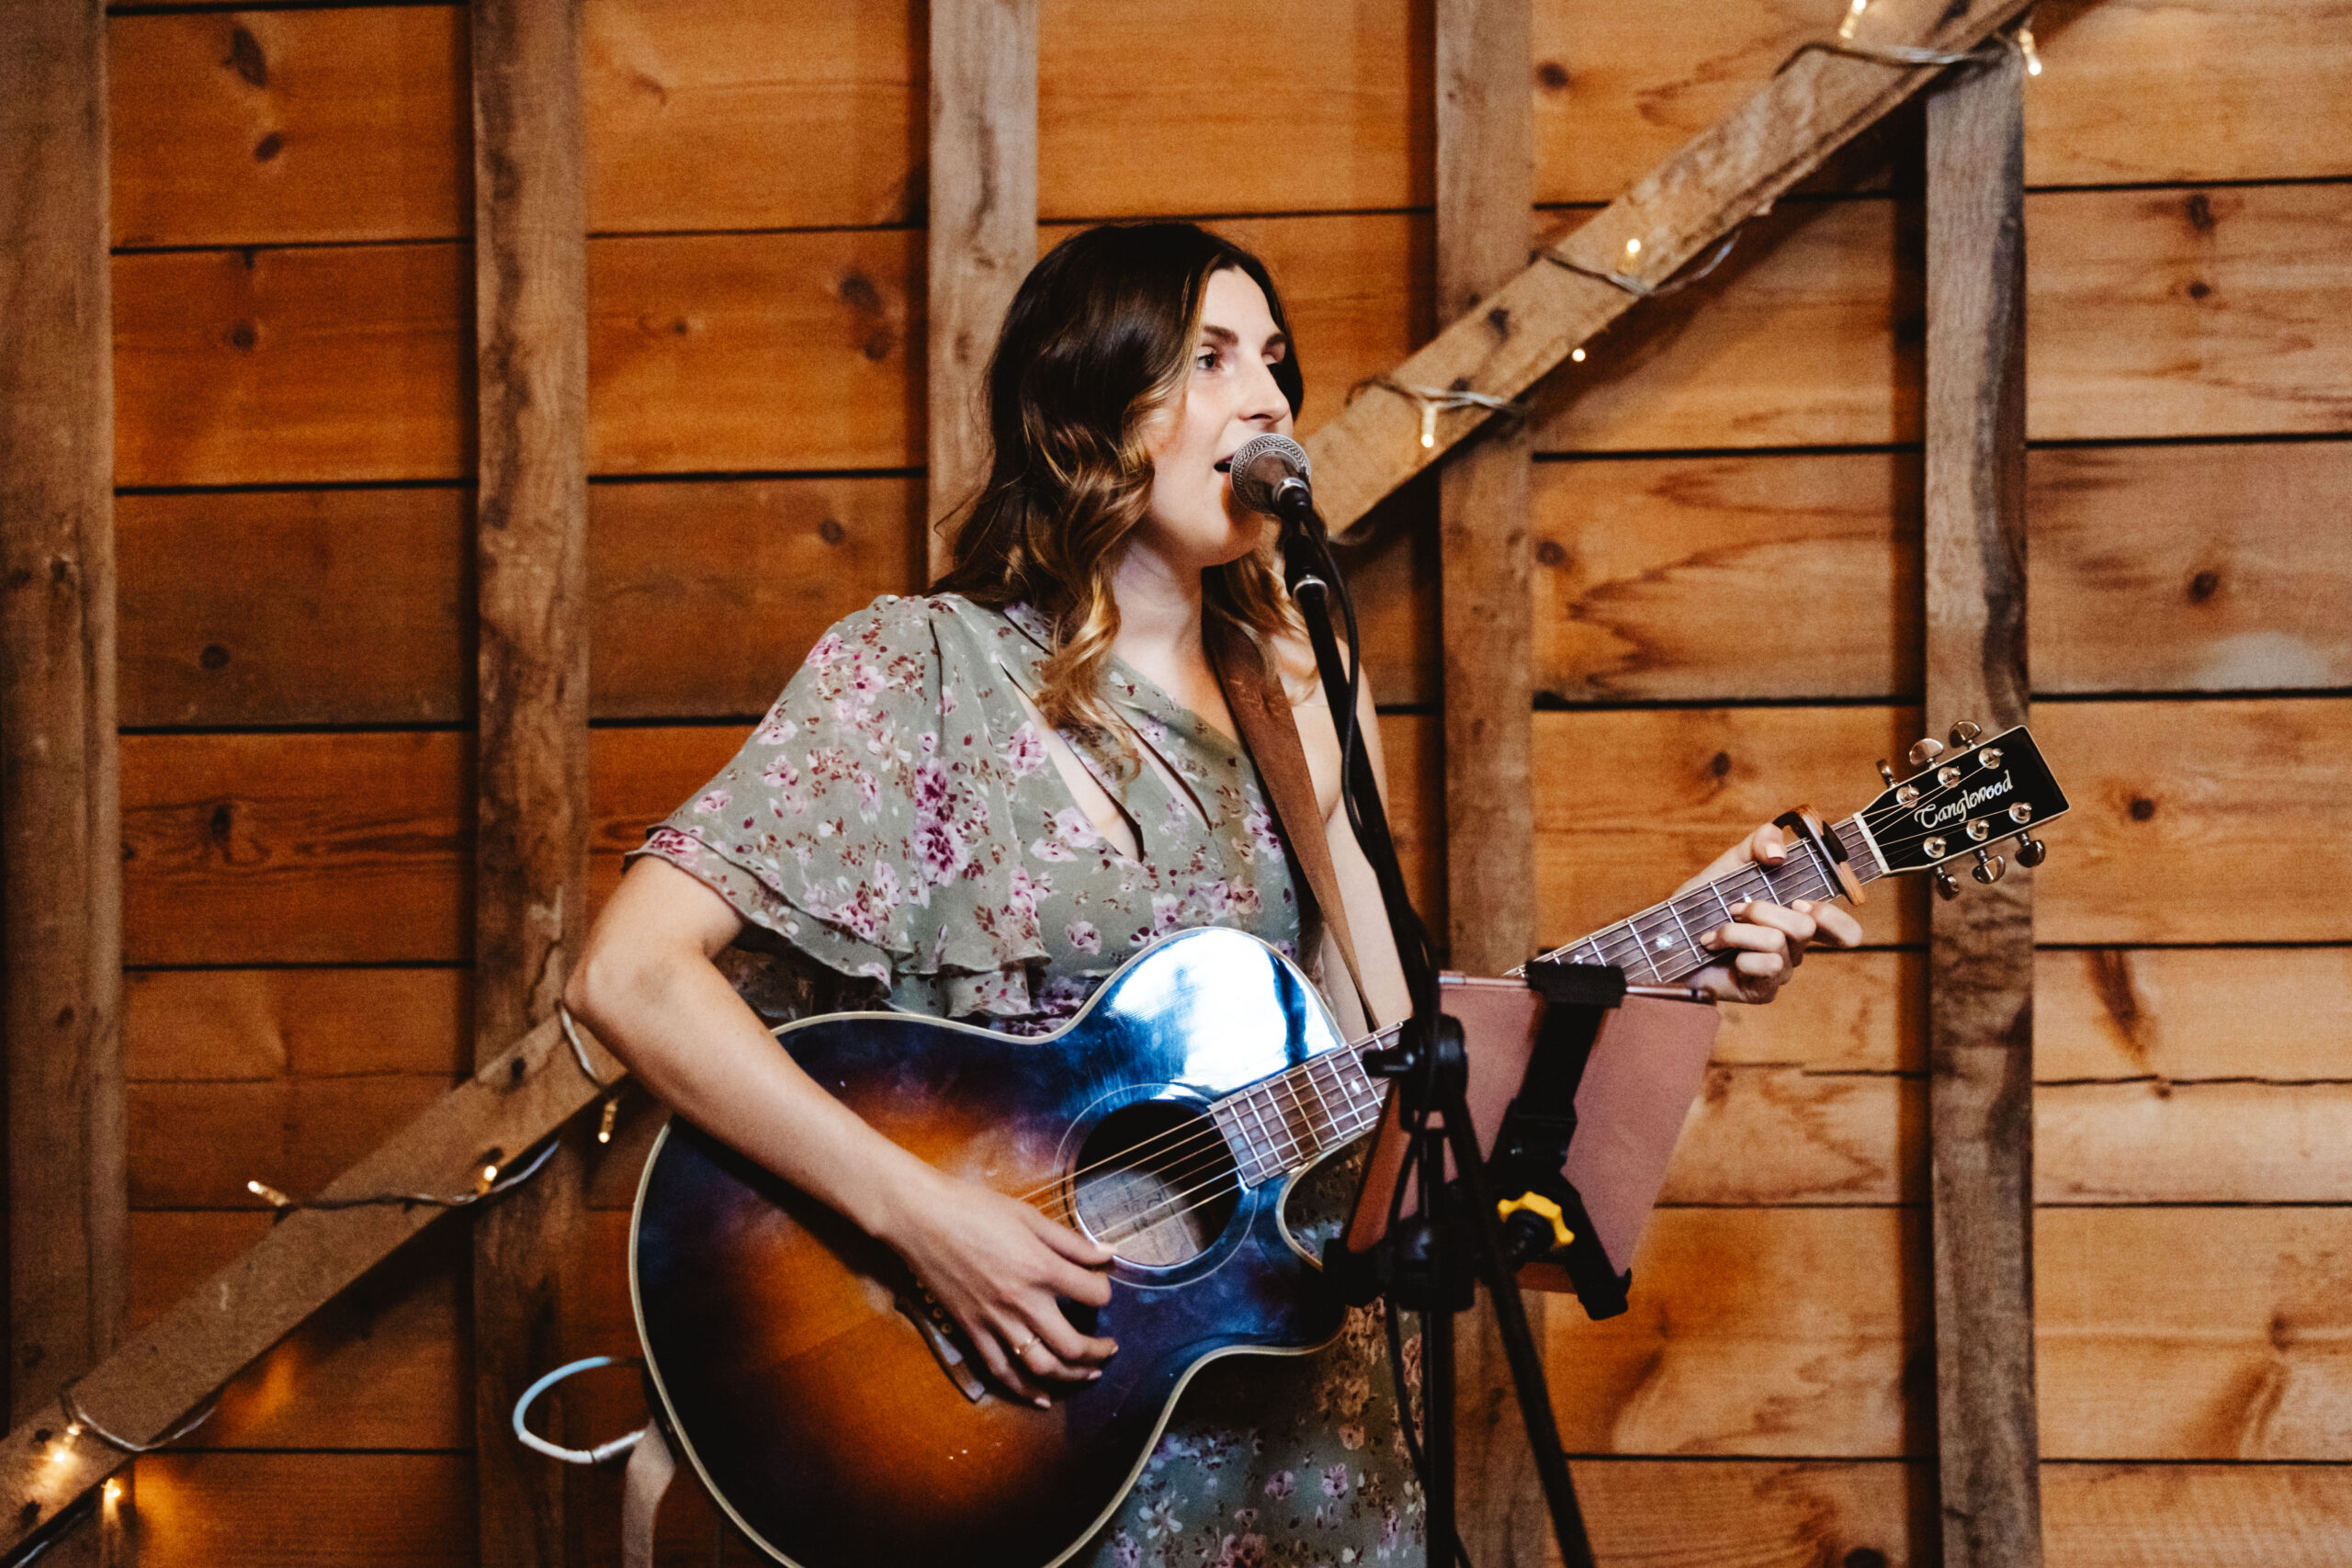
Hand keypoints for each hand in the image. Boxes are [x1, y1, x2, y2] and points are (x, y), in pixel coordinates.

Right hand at [876, 1162, 1117, 1406]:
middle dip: (1099, 1351)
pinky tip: (1042, 1398)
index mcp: (1041, 1269)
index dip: (1105, 1291)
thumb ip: (1071, 1242)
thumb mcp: (1030, 1217)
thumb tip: (1109, 1254)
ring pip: (1043, 1367)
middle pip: (1073, 1346)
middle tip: (1110, 1348)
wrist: (922, 1219)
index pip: (1094, 1295)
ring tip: (1089, 1373)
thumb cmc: (976, 1209)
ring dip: (1072, 1377)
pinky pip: (1002, 1371)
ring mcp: (995, 1322)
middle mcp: (1022, 1302)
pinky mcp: (972, 1332)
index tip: (1100, 1286)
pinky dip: (1024, 1390)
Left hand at [1674, 820, 1864, 1004]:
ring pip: (1778, 943)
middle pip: (1806, 926)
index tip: (1800, 902)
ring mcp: (1780, 971)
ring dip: (1737, 930)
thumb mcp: (1730, 863)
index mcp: (1795, 918)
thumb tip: (1779, 853)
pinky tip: (1716, 952)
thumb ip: (1760, 842)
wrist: (1665, 939)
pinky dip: (1736, 953)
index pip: (1843, 930)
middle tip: (1735, 909)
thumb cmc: (1701, 905)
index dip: (1833, 917)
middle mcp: (1794, 947)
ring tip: (1716, 932)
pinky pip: (1766, 966)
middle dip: (1762, 909)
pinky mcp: (1762, 991)